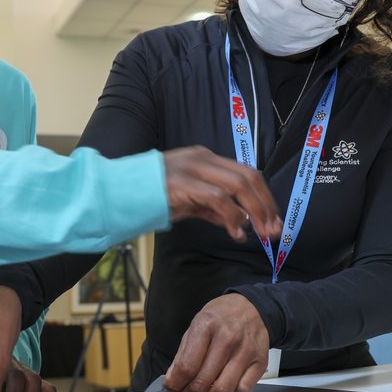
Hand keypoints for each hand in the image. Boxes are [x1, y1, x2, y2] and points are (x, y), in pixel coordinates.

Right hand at [162, 146, 280, 241]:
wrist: (118, 192)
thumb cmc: (151, 196)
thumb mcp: (189, 200)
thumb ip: (213, 208)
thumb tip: (239, 222)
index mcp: (204, 158)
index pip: (246, 173)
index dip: (264, 197)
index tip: (273, 220)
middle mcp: (202, 158)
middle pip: (248, 176)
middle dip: (265, 205)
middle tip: (273, 230)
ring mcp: (192, 168)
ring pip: (238, 185)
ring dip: (255, 211)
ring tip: (260, 233)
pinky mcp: (183, 183)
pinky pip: (218, 198)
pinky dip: (232, 216)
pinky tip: (235, 231)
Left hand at [163, 293, 269, 391]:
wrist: (252, 308)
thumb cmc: (221, 317)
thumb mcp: (195, 325)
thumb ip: (183, 353)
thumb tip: (173, 380)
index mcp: (207, 326)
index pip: (187, 366)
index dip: (176, 383)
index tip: (172, 388)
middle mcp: (228, 339)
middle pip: (203, 381)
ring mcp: (246, 351)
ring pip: (223, 391)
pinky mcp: (260, 362)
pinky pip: (242, 391)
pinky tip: (222, 390)